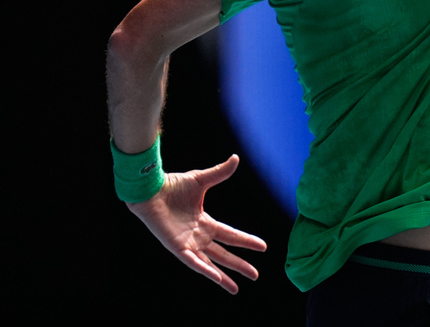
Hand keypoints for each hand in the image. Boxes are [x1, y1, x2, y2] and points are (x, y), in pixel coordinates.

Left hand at [126, 154, 266, 293]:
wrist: (150, 189)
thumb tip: (236, 158)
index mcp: (204, 223)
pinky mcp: (176, 247)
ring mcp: (187, 243)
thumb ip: (219, 173)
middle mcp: (197, 236)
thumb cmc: (171, 185)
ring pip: (209, 263)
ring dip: (223, 276)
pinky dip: (205, 270)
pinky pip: (193, 262)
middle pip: (223, 254)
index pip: (230, 235)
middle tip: (255, 275)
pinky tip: (216, 278)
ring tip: (237, 287)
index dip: (246, 241)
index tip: (263, 247)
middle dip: (239, 265)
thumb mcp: (201, 180)